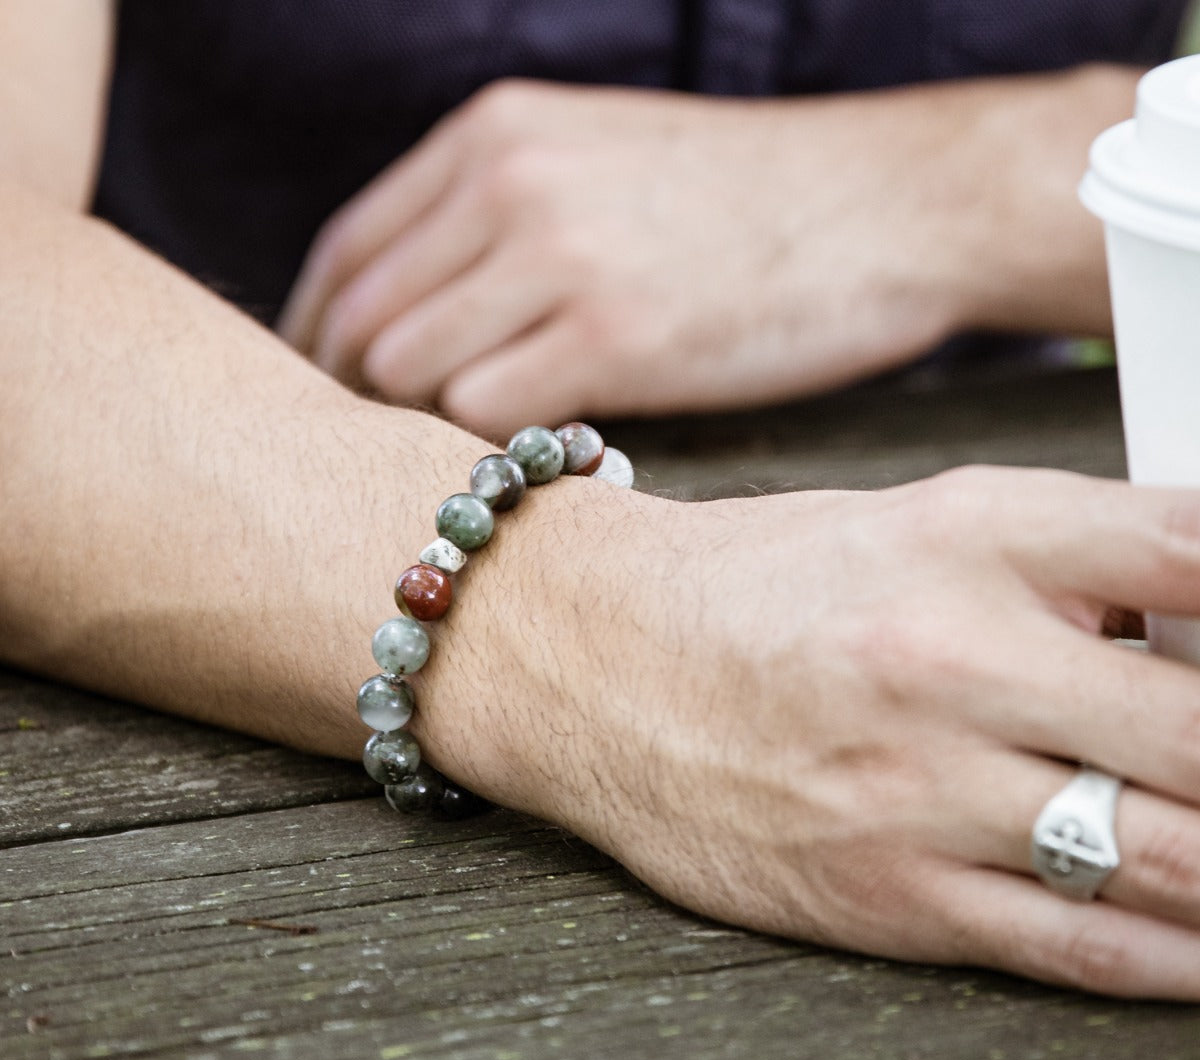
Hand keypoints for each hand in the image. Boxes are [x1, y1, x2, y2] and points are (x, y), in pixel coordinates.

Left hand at [278, 79, 973, 437]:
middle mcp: (507, 181)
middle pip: (356, 318)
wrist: (893, 202)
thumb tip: (428, 314)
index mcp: (494, 134)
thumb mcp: (602, 162)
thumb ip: (500, 219)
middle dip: (343, 403)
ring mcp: (558, 255)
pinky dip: (480, 457)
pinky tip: (512, 476)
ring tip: (438, 479)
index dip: (316, 341)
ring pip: (401, 372)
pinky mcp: (616, 336)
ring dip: (405, 437)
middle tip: (365, 468)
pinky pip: (482, 417)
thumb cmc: (752, 202)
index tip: (324, 406)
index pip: (345, 252)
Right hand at [425, 466, 1199, 998]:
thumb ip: (1057, 568)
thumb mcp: (905, 525)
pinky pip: (1078, 944)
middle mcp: (949, 657)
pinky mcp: (884, 891)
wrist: (594, 660)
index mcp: (965, 537)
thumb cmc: (744, 591)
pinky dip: (1176, 957)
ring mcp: (919, 786)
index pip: (1195, 551)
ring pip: (1173, 856)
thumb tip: (1195, 632)